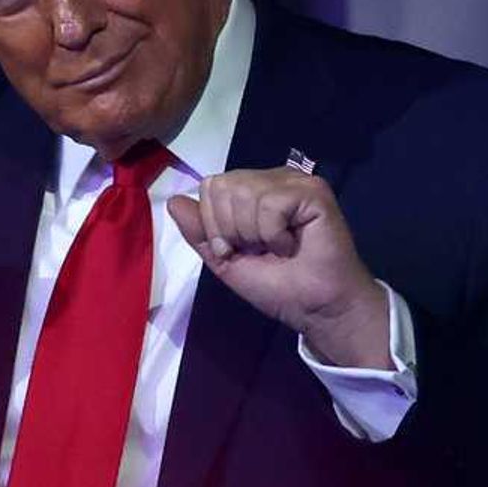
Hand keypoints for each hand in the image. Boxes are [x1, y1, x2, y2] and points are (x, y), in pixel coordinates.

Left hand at [167, 167, 393, 366]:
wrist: (314, 307)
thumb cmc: (277, 285)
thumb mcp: (226, 260)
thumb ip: (200, 233)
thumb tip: (173, 201)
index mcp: (251, 190)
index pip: (211, 187)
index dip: (215, 225)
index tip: (237, 250)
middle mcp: (271, 179)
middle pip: (223, 187)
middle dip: (232, 230)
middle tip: (259, 250)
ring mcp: (293, 182)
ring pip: (245, 193)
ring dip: (255, 234)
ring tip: (278, 249)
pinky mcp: (313, 191)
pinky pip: (270, 204)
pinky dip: (274, 234)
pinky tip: (292, 245)